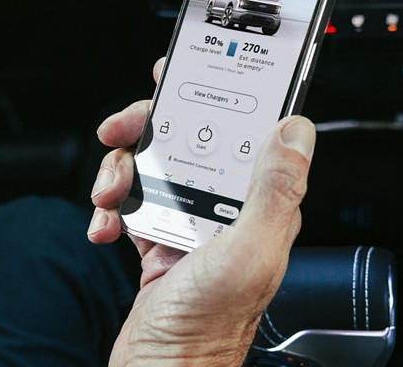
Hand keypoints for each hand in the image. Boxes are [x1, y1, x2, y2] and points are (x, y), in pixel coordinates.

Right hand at [88, 59, 315, 365]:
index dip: (225, 97)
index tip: (194, 72)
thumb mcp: (247, 254)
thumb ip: (274, 191)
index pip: (250, 132)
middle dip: (152, 127)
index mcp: (259, 206)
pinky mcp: (160, 239)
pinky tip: (105, 227)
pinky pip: (133, 202)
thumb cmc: (206, 329)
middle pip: (193, 139)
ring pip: (157, 165)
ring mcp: (192, 223)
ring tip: (109, 194)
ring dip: (123, 170)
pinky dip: (112, 207)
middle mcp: (229, 209)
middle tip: (124, 128)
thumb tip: (297, 131)